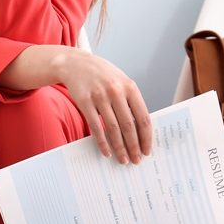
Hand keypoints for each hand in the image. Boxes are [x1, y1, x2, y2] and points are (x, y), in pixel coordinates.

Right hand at [58, 49, 151, 163]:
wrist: (76, 63)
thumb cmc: (101, 75)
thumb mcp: (120, 82)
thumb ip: (130, 101)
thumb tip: (140, 128)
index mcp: (130, 87)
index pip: (143, 117)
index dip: (146, 137)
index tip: (147, 150)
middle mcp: (116, 91)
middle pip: (129, 126)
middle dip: (134, 146)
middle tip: (136, 160)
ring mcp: (100, 97)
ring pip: (113, 129)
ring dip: (119, 147)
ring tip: (123, 159)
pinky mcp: (85, 102)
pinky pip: (95, 127)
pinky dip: (102, 142)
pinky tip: (106, 152)